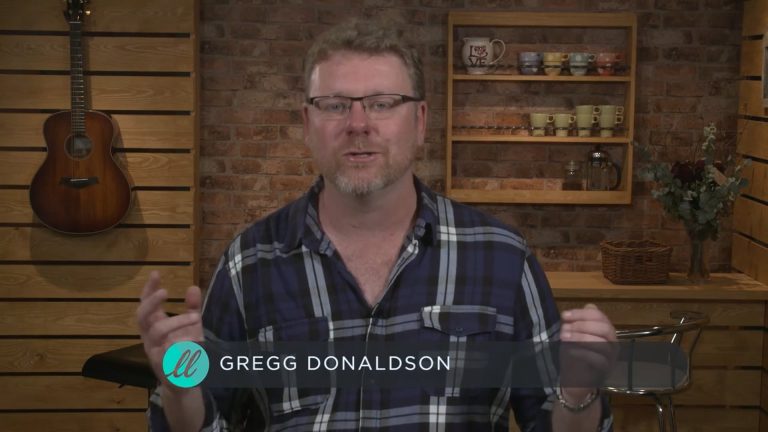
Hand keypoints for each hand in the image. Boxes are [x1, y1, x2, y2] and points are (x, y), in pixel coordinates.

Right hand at [136, 271, 203, 388]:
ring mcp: (153, 352)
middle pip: (141, 316)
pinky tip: (191, 341)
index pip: (146, 304)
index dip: (148, 289)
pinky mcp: (163, 366)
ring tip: (196, 318)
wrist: (184, 382)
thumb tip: (192, 287)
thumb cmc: (185, 350)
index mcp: (154, 326)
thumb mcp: (191, 326)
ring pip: (156, 333)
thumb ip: (192, 308)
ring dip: (176, 322)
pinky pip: (167, 353)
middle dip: (151, 302)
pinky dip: (180, 345)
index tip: (156, 273)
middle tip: (166, 291)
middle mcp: (149, 338)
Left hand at [559, 304, 616, 398]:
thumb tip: (589, 305)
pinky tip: (570, 350)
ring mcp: (610, 358)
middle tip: (565, 328)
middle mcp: (612, 343)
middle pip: (605, 328)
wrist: (575, 381)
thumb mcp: (575, 335)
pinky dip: (582, 353)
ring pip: (602, 343)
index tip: (564, 316)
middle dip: (583, 325)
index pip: (600, 316)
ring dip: (581, 338)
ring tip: (565, 338)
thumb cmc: (576, 356)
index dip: (581, 314)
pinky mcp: (605, 371)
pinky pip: (598, 360)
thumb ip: (581, 321)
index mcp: (606, 332)